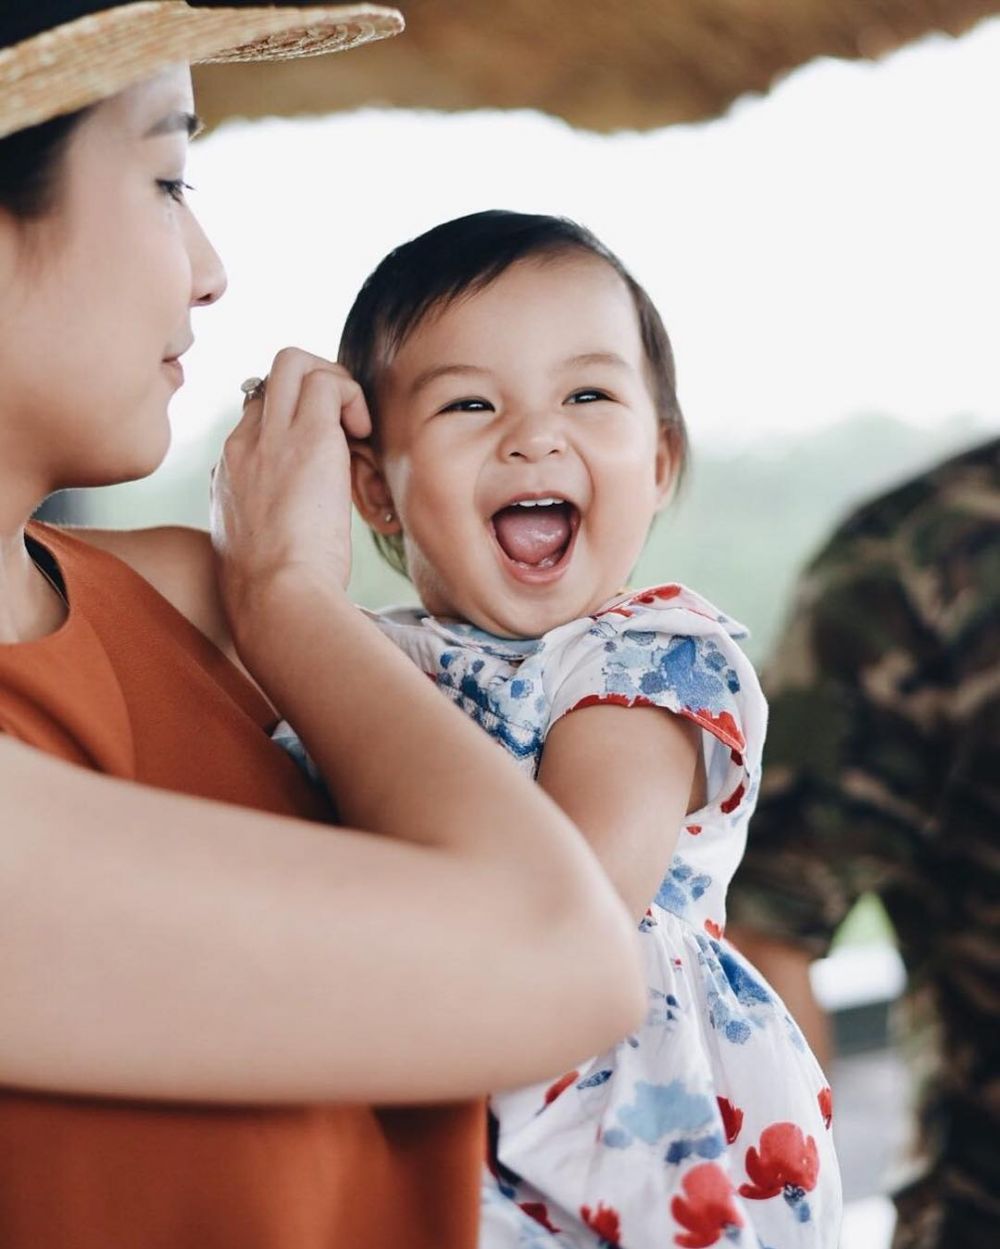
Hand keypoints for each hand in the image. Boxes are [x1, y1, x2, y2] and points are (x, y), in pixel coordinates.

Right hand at [211, 348, 371, 640]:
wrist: (274, 599)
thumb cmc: (274, 596)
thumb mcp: (257, 556)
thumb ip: (266, 529)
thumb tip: (290, 528)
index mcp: (229, 474)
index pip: (256, 417)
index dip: (295, 421)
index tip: (326, 452)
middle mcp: (242, 446)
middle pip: (269, 377)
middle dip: (313, 385)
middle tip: (344, 426)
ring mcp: (270, 437)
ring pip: (293, 363)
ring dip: (335, 385)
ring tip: (356, 432)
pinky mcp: (307, 437)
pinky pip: (328, 381)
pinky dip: (353, 398)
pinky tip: (363, 437)